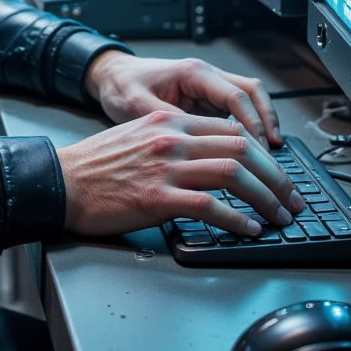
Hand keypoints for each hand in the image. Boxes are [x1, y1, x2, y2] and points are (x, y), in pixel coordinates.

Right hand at [56, 106, 304, 236]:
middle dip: (276, 177)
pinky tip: (248, 229)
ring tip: (279, 216)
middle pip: (242, 148)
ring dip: (265, 198)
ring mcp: (165, 167)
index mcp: (169, 121)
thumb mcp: (138, 136)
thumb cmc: (96, 167)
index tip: (277, 174)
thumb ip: (175, 140)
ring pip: (234, 174)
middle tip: (291, 198)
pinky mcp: (157, 198)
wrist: (59, 182)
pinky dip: (236, 219)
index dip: (264, 154)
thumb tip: (213, 158)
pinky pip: (210, 207)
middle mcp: (172, 138)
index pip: (232, 130)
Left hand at [84, 49, 281, 147]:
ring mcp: (208, 88)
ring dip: (262, 126)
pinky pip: (235, 112)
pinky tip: (250, 153)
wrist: (110, 76)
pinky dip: (247, 130)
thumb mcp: (138, 106)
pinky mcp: (204, 101)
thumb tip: (198, 145)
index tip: (261, 149)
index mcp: (193, 74)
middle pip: (252, 94)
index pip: (235, 96)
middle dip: (268, 124)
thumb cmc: (121, 86)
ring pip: (249, 102)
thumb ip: (169, 122)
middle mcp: (206, 77)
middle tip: (274, 155)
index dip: (252, 123)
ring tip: (270, 158)